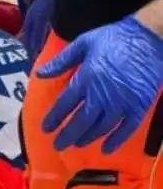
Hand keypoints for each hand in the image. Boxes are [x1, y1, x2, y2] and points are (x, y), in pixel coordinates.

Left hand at [38, 15, 162, 152]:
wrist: (149, 38)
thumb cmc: (114, 38)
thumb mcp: (83, 43)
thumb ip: (61, 61)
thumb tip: (39, 74)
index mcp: (86, 78)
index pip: (65, 104)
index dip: (54, 118)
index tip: (45, 129)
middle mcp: (102, 94)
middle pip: (81, 121)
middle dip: (67, 135)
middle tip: (57, 146)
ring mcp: (122, 102)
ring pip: (101, 127)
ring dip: (87, 138)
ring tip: (76, 144)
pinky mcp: (140, 106)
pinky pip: (126, 129)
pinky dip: (116, 141)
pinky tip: (106, 149)